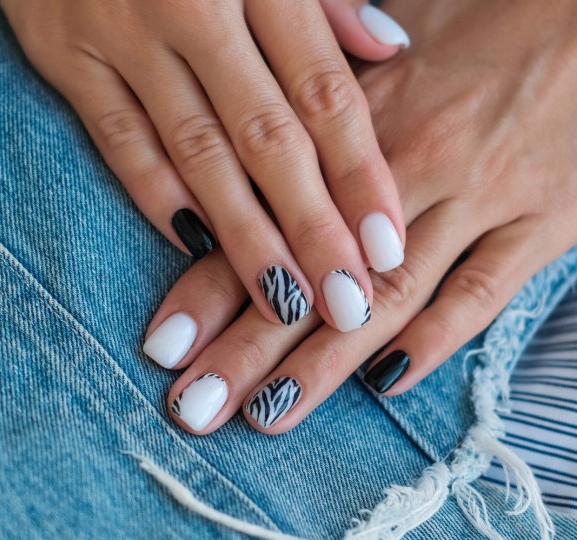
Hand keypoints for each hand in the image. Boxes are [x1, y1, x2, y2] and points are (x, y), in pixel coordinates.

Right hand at [0, 0, 410, 331]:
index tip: (388, 244)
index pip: (322, 92)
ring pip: (198, 151)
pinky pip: (118, 138)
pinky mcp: (66, 56)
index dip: (360, 172)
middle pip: (268, 137)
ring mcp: (124, 36)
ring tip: (285, 300)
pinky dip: (155, 193)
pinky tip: (193, 248)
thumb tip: (387, 50)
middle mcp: (194, 9)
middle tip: (349, 301)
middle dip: (313, 227)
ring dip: (245, 233)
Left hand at [142, 0, 576, 433]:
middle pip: (315, 275)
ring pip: (389, 296)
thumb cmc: (479, 19)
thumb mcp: (383, 40)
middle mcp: (408, 168)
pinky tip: (385, 384)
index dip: (209, 287)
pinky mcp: (544, 221)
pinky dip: (438, 340)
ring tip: (265, 415)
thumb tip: (239, 127)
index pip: (264, 220)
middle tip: (192, 407)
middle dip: (247, 350)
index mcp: (353, 122)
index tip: (163, 344)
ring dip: (323, 364)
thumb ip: (314, 96)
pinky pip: (486, 291)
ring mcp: (479, 197)